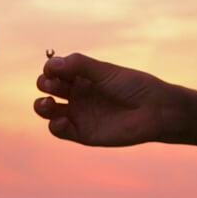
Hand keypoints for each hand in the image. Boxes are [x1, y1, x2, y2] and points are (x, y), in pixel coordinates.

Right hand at [34, 53, 182, 145]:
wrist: (155, 111)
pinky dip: (55, 125)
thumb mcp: (105, 71)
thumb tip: (51, 64)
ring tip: (48, 103)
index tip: (55, 68)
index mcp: (82, 76)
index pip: (55, 70)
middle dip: (44, 84)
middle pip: (48, 88)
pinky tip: (62, 120)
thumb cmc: (133, 86)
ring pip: (48, 111)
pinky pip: (59, 130)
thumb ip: (79, 65)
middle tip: (52, 84)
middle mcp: (77, 94)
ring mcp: (79, 114)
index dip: (50, 68)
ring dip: (41, 106)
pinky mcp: (83, 134)